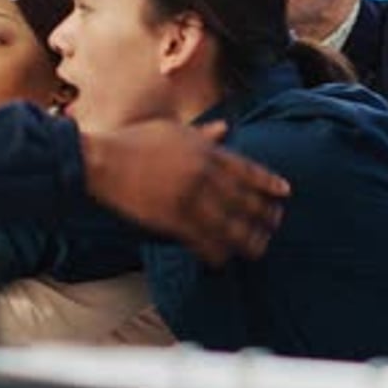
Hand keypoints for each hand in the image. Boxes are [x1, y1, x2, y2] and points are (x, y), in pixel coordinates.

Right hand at [79, 119, 289, 264]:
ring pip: (228, 223)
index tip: (284, 193)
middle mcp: (203, 173)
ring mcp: (189, 196)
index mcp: (205, 150)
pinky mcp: (172, 218)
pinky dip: (215, 251)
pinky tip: (224, 260)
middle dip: (264, 213)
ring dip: (247, 238)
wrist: (103, 159)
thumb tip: (226, 127)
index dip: (268, 183)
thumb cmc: (134, 140)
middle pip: (244, 198)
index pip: (247, 169)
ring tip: (259, 248)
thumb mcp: (173, 129)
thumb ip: (203, 133)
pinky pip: (201, 239)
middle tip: (276, 224)